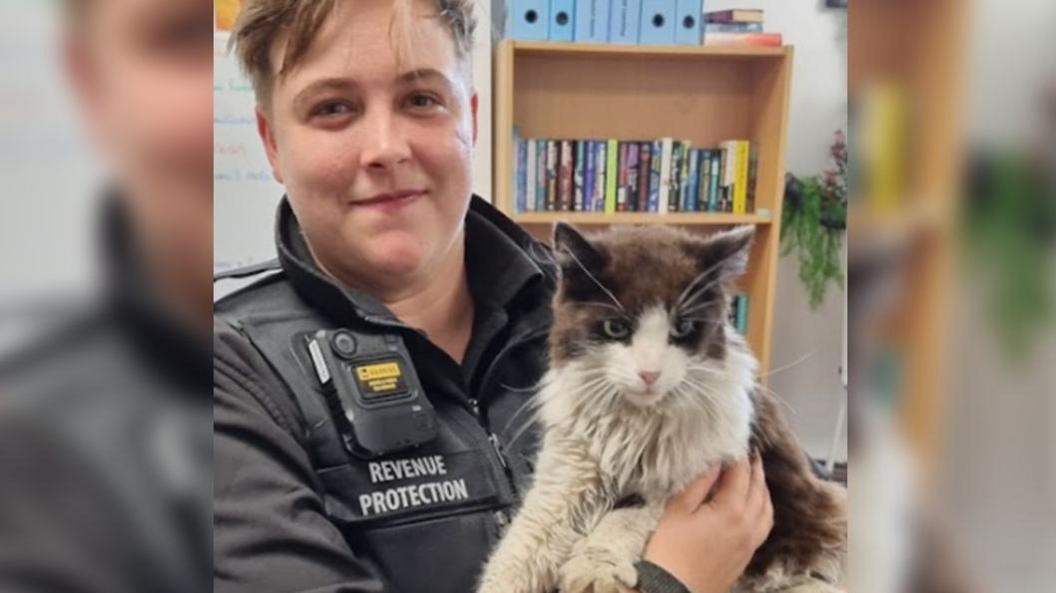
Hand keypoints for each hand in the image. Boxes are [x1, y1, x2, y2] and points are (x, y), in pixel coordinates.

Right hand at [642, 456, 773, 592]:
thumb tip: (714, 462)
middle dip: (755, 469)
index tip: (735, 444)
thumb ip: (698, 483)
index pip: (741, 475)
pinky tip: (758, 506)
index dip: (738, 457)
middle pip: (758, 489)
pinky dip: (765, 509)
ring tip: (757, 475)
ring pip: (766, 508)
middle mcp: (747, 525)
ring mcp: (750, 541)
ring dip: (763, 488)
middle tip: (751, 454)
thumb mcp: (677, 510)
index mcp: (731, 511)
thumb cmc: (670, 550)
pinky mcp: (747, 554)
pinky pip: (765, 525)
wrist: (674, 591)